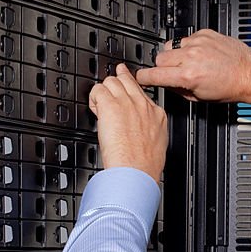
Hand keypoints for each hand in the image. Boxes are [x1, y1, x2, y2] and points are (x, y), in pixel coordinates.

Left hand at [88, 64, 167, 183]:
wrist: (137, 171)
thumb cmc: (145, 166)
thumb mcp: (157, 145)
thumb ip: (148, 131)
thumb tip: (140, 132)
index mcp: (156, 114)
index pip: (141, 92)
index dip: (129, 92)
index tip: (124, 95)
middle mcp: (142, 105)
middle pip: (126, 81)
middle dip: (116, 86)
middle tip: (108, 96)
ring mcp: (126, 103)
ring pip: (111, 81)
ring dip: (103, 92)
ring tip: (99, 106)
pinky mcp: (110, 106)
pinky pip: (98, 90)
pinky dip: (93, 98)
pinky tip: (94, 109)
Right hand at [135, 29, 250, 102]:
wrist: (249, 73)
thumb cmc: (229, 87)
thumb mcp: (199, 98)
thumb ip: (178, 89)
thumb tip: (166, 83)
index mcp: (188, 76)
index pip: (154, 74)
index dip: (144, 78)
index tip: (141, 78)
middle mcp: (191, 56)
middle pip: (160, 57)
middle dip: (163, 66)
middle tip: (175, 72)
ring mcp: (198, 43)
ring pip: (172, 45)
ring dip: (176, 54)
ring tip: (190, 62)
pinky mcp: (205, 33)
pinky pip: (187, 38)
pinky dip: (190, 46)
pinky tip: (201, 54)